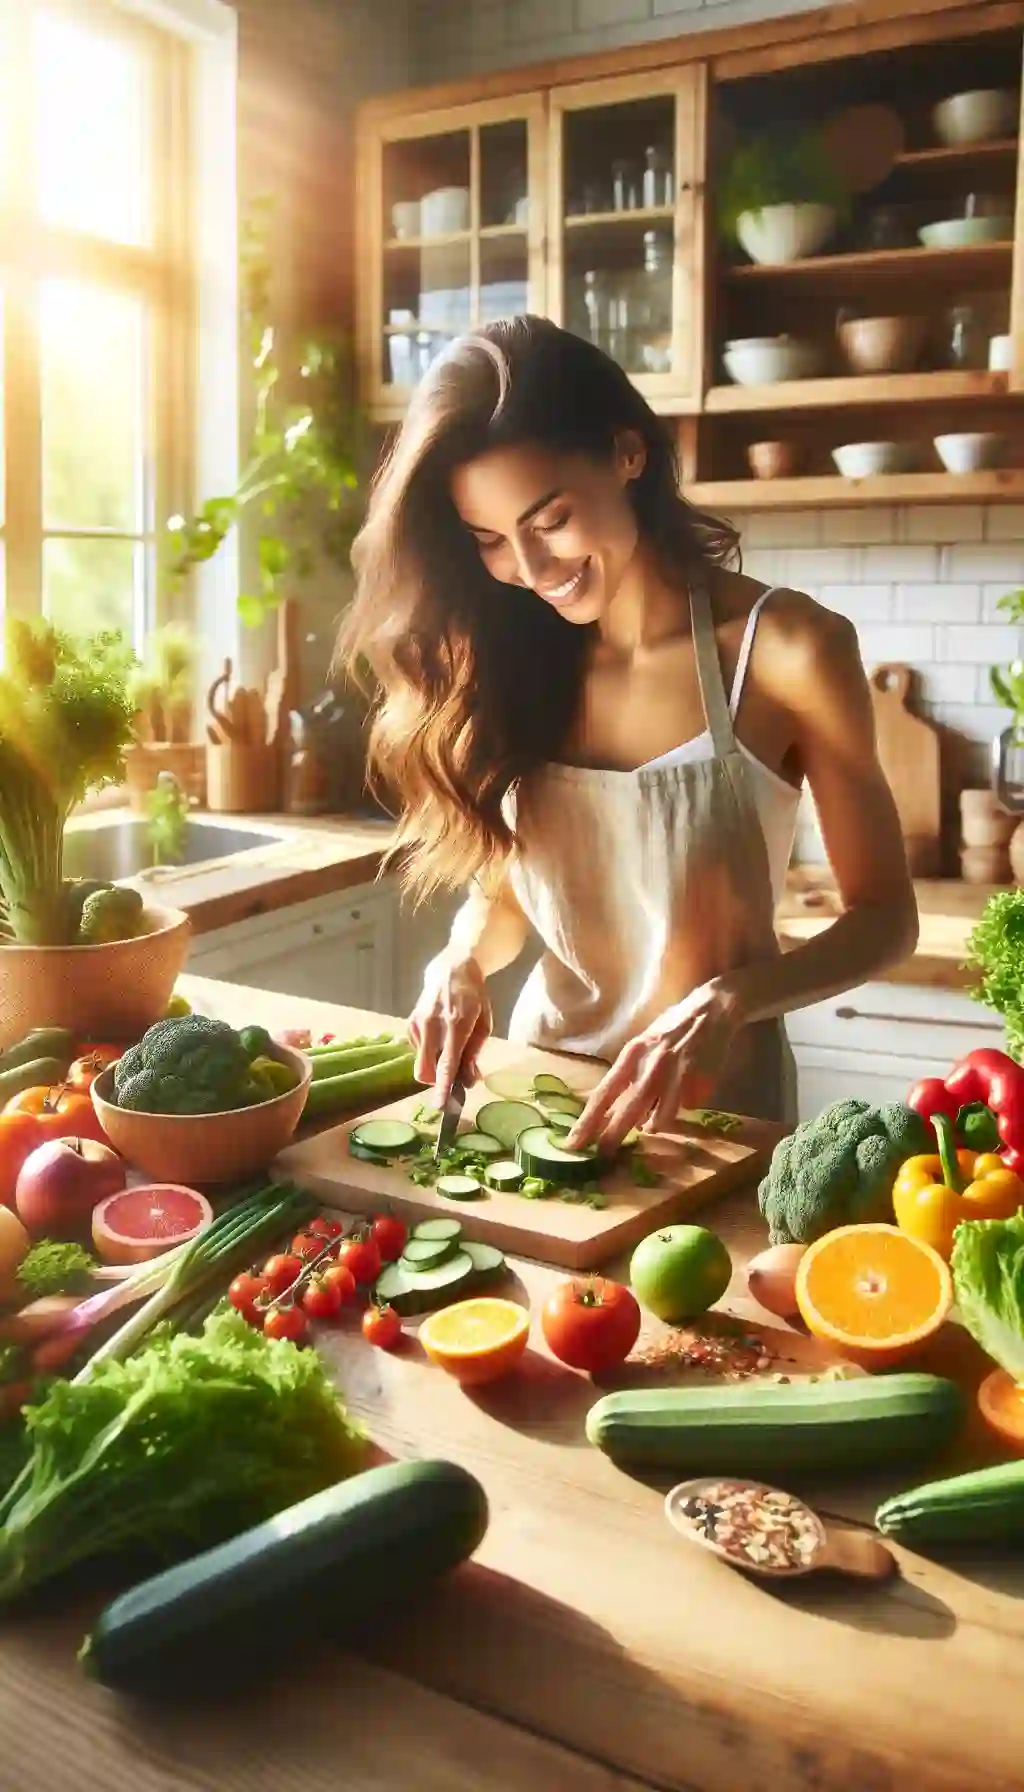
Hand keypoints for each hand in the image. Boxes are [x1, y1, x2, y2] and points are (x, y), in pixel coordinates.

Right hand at [408, 952, 491, 1104]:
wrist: (451, 969)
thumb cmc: (474, 997)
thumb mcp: (484, 1024)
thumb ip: (474, 1054)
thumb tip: (468, 1081)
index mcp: (458, 1024)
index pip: (447, 1063)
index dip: (443, 1087)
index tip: (439, 1105)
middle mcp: (434, 1024)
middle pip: (426, 1069)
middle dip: (436, 1082)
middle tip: (451, 1077)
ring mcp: (419, 1022)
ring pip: (420, 1063)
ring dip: (434, 1066)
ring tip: (448, 1046)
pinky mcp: (410, 1022)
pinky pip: (418, 1052)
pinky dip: (429, 1052)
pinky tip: (438, 1035)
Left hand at [565, 980, 740, 1152]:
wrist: (712, 1009)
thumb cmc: (673, 1027)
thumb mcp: (645, 1044)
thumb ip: (633, 1073)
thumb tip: (622, 1108)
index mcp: (632, 1054)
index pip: (604, 1093)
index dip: (588, 1120)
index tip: (574, 1143)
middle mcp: (651, 1064)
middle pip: (629, 1109)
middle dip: (613, 1136)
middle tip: (603, 1156)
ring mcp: (676, 1073)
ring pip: (660, 1116)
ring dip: (654, 1124)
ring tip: (653, 1125)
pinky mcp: (699, 1080)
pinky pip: (686, 1107)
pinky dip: (683, 1107)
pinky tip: (687, 1096)